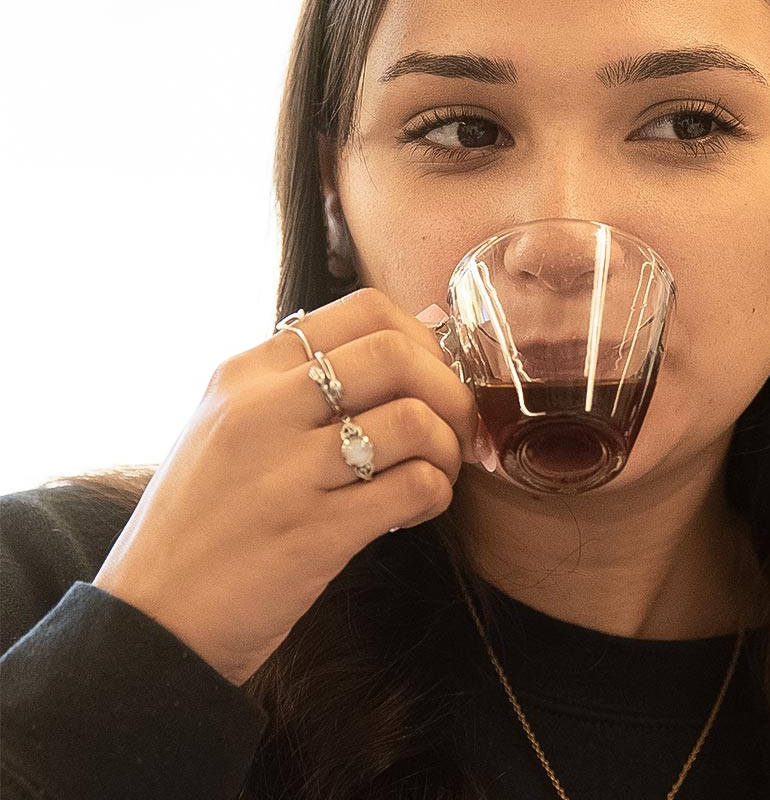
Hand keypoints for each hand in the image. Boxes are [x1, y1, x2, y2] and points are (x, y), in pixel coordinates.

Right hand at [93, 288, 478, 685]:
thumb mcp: (226, 429)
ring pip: (414, 420)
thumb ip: (295, 389)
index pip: (365, 310)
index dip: (423, 339)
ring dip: (447, 449)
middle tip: (455, 429)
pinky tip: (418, 510)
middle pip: (396, 355)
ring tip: (434, 474)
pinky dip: (436, 495)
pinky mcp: (313, 532)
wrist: (151, 622)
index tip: (435, 377)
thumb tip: (404, 354)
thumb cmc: (203, 525)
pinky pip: (413, 486)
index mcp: (242, 374)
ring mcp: (285, 471)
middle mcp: (261, 410)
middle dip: (451, 391)